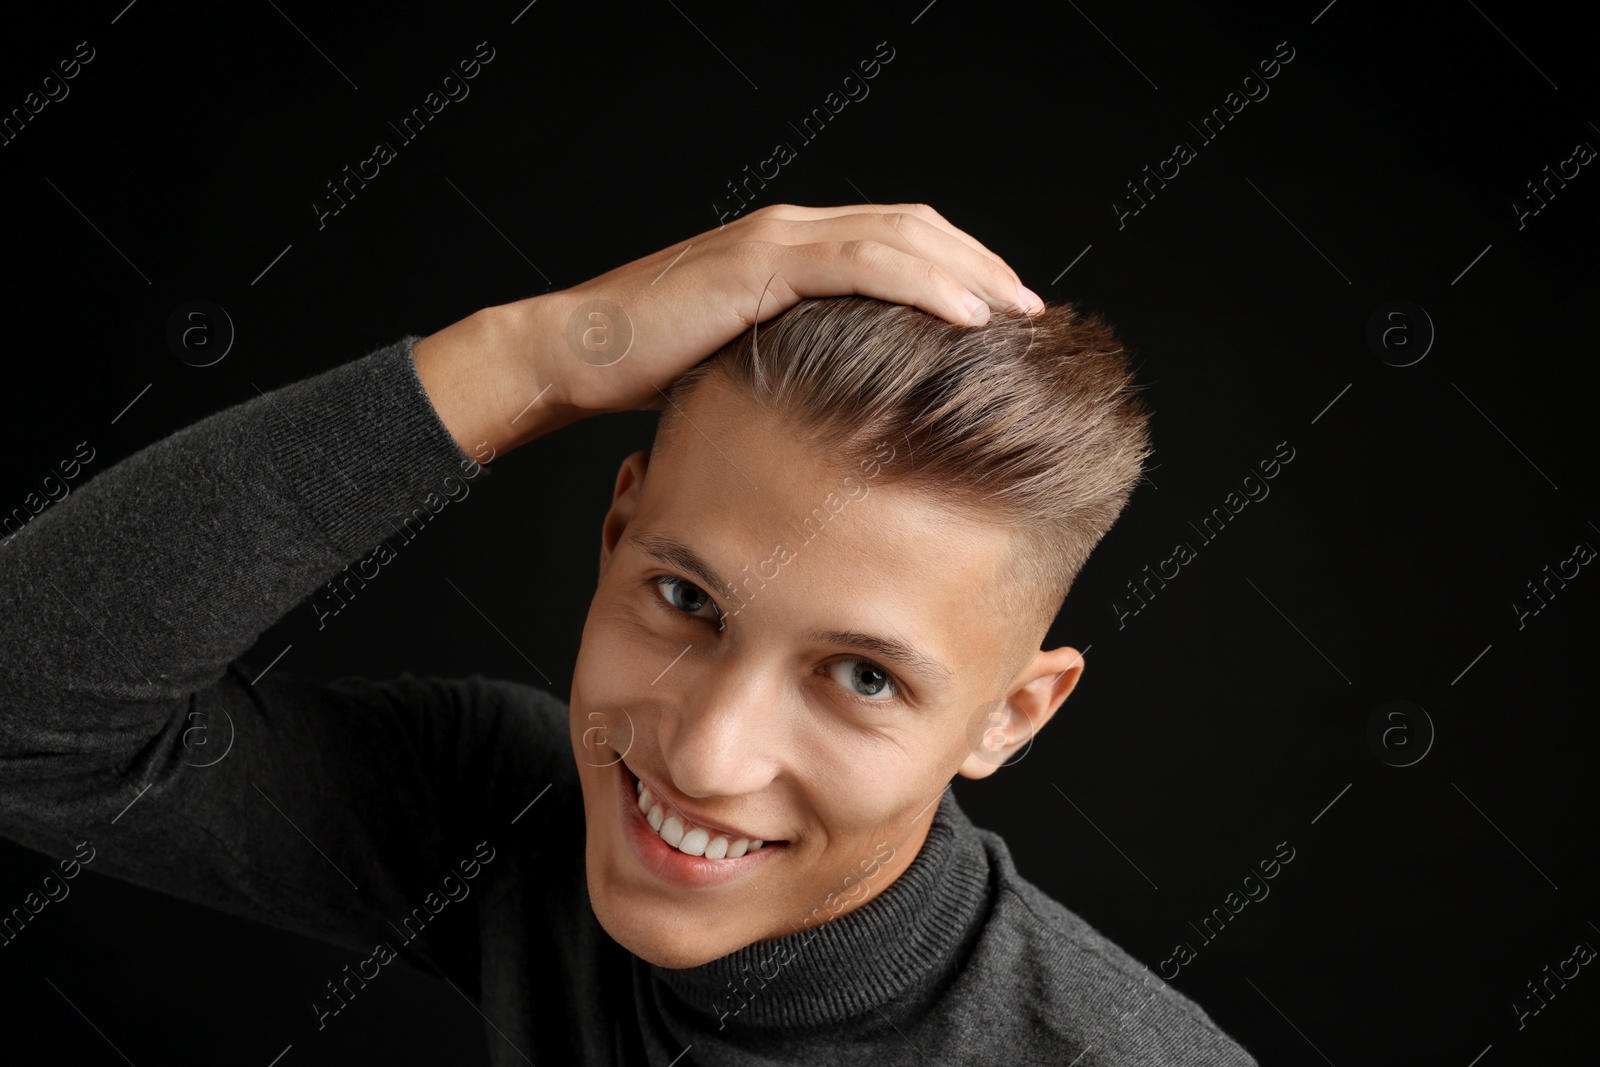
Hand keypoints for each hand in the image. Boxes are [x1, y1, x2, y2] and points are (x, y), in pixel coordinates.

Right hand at [416, 203, 1042, 456]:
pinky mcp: (759, 266)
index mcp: (791, 247)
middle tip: (1035, 311)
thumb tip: (854, 399)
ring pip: (900, 237)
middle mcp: (790, 229)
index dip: (958, 268)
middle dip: (982, 266)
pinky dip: (923, 286)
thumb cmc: (651, 368)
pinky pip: (861, 265)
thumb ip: (799, 355)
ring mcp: (775, 241)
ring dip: (971, 273)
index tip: (1005, 314)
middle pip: (915, 229)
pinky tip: (969, 318)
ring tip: (1022, 312)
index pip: (897, 240)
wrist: (575, 354)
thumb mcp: (746, 359)